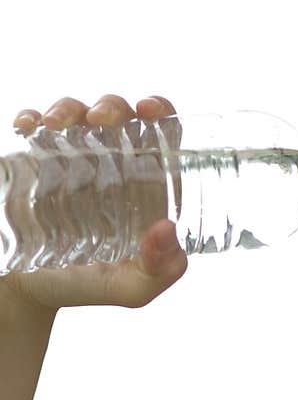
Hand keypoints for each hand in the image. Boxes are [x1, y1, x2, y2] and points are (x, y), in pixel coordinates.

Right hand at [3, 94, 187, 313]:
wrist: (28, 292)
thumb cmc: (85, 285)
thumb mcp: (129, 288)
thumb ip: (159, 271)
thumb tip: (167, 230)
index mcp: (143, 185)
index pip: (159, 133)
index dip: (160, 111)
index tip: (149, 110)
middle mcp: (109, 163)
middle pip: (117, 115)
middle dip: (111, 106)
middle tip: (100, 120)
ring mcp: (69, 158)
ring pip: (74, 113)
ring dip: (68, 108)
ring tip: (56, 124)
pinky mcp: (32, 159)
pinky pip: (31, 127)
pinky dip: (30, 119)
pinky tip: (28, 126)